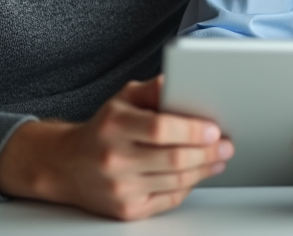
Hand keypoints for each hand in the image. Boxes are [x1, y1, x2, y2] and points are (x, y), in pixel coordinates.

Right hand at [0, 76, 232, 219]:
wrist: (66, 165)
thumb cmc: (102, 129)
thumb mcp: (122, 99)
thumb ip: (153, 90)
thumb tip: (183, 82)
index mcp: (114, 125)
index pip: (159, 129)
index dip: (191, 130)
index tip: (213, 128)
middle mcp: (114, 158)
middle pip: (173, 159)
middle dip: (207, 153)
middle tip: (226, 145)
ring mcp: (120, 188)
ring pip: (175, 181)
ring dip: (204, 170)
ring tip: (219, 158)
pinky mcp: (126, 210)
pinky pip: (168, 199)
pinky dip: (188, 186)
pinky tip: (199, 174)